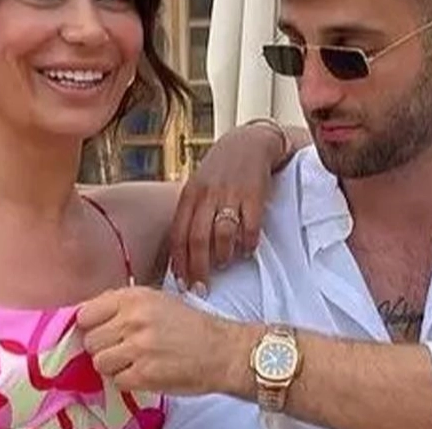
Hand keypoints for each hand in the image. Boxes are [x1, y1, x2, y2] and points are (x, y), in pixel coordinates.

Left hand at [77, 287, 255, 395]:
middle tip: (123, 348)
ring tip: (134, 361)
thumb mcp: (157, 300)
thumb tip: (88, 315)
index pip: (86, 314)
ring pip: (99, 362)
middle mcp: (133, 319)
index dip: (91, 326)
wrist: (222, 349)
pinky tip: (144, 371)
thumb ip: (123, 305)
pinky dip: (127, 380)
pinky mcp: (144, 374)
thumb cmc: (190, 325)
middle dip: (103, 347)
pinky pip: (116, 381)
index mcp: (134, 297)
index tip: (101, 331)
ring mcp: (138, 347)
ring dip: (113, 366)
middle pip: (90, 341)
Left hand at [169, 124, 284, 293]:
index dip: (179, 262)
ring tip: (225, 264)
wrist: (249, 143)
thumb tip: (182, 253)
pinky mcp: (253, 195)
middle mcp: (206, 195)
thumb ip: (190, 213)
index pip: (178, 234)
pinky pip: (250, 227)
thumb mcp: (197, 186)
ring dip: (223, 256)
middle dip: (198, 269)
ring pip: (222, 235)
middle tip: (202, 288)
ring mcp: (230, 195)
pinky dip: (248, 243)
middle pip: (197, 239)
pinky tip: (247, 250)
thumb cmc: (220, 170)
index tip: (182, 283)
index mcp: (189, 195)